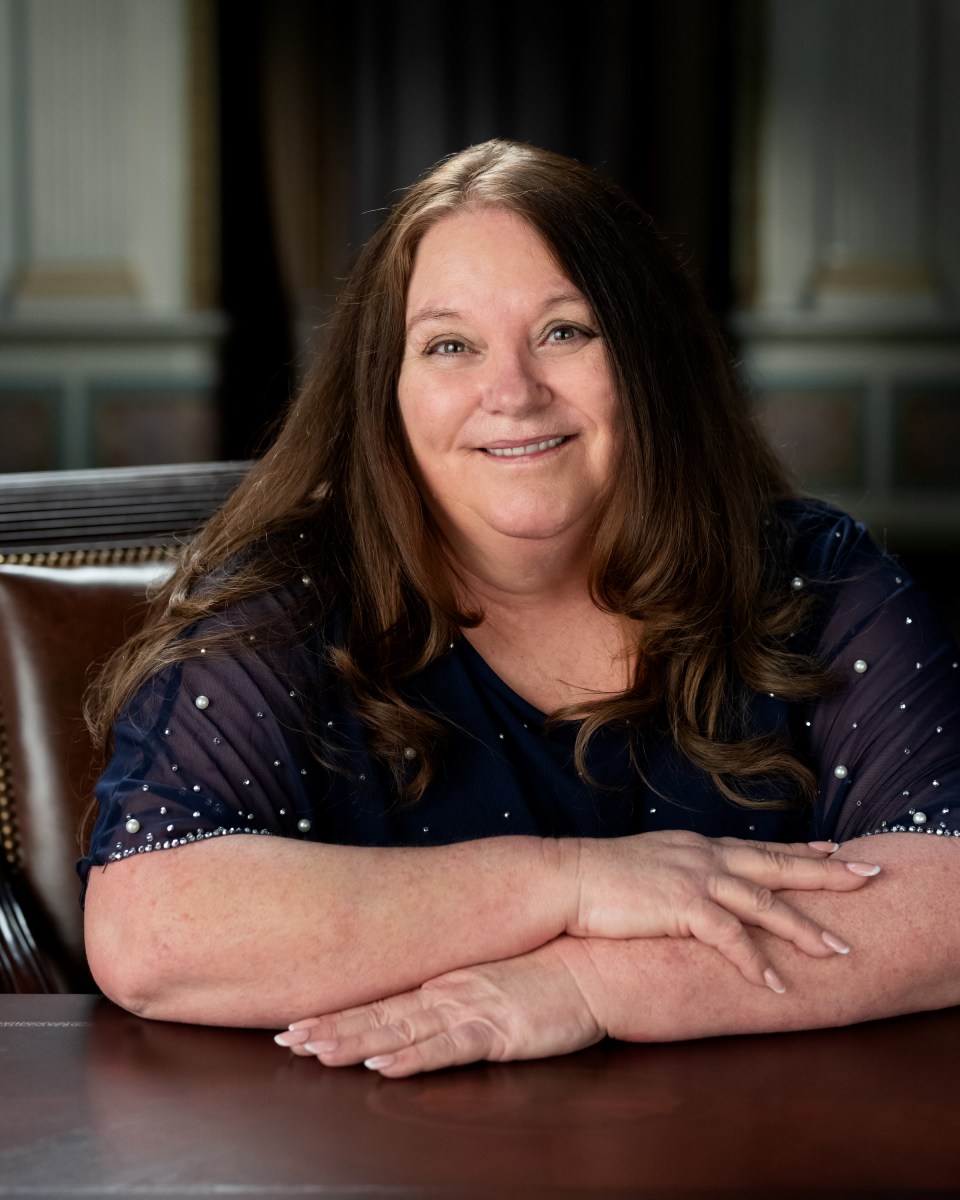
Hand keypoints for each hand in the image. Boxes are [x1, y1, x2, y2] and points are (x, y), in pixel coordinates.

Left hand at [275, 939, 604, 1076]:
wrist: (591, 966)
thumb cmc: (543, 975)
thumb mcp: (490, 983)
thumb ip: (453, 996)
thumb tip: (415, 1010)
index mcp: (442, 985)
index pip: (378, 1002)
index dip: (334, 1015)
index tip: (294, 1025)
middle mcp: (446, 994)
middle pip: (377, 1016)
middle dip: (329, 1029)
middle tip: (286, 1040)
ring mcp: (470, 1010)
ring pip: (400, 1031)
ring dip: (355, 1042)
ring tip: (314, 1051)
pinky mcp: (497, 1031)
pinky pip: (447, 1048)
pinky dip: (412, 1057)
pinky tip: (383, 1063)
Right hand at [565, 832, 879, 990]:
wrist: (564, 880)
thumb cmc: (597, 880)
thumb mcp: (648, 867)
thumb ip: (677, 875)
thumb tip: (689, 893)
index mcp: (696, 847)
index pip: (759, 847)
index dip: (800, 850)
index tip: (834, 850)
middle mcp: (703, 856)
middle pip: (777, 865)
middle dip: (827, 873)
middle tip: (868, 876)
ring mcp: (694, 877)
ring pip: (765, 902)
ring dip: (804, 929)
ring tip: (838, 951)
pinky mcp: (681, 904)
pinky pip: (730, 938)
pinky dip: (756, 962)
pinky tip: (775, 985)